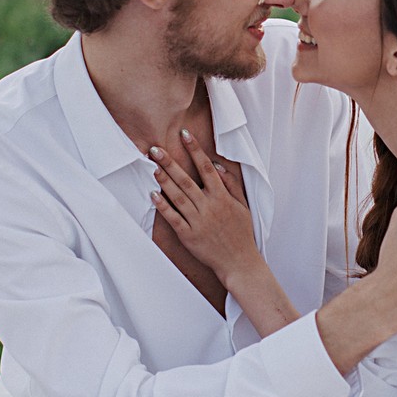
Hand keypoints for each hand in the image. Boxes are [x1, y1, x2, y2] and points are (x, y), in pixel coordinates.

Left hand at [150, 131, 257, 283]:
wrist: (239, 262)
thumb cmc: (241, 232)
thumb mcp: (243, 205)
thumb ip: (231, 184)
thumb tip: (217, 164)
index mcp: (222, 197)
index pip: (206, 168)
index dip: (195, 150)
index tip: (185, 134)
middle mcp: (209, 207)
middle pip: (187, 180)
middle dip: (170, 163)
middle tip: (156, 149)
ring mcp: (198, 222)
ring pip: (178, 197)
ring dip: (164, 181)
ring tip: (153, 167)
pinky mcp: (189, 236)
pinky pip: (174, 219)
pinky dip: (163, 207)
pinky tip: (153, 195)